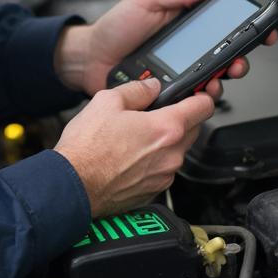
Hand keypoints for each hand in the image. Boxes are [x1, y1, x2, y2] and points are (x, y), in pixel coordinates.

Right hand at [53, 78, 213, 216]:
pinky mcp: (154, 191)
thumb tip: (150, 86)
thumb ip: (136, 90)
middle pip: (193, 129)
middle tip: (153, 113)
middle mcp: (172, 155)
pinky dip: (153, 161)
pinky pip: (162, 170)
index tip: (196, 94)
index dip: (202, 95)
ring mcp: (164, 176)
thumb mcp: (107, 101)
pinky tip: (129, 156)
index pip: (204, 106)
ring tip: (133, 137)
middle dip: (179, 118)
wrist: (73, 186)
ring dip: (164, 142)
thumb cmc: (87, 149)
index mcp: (167, 128)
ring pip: (176, 151)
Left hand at [54, 0, 277, 97]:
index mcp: (185, 23)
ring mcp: (180, 71)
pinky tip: (199, 93)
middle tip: (239, 60)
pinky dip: (200, 97)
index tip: (264, 29)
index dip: (247, 26)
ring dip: (222, 80)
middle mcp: (187, 49)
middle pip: (226, 54)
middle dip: (240, 58)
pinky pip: (192, 97)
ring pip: (213, 79)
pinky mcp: (169, 92)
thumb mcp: (146, 0)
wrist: (90, 58)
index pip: (224, 24)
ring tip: (218, 79)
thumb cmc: (114, 27)